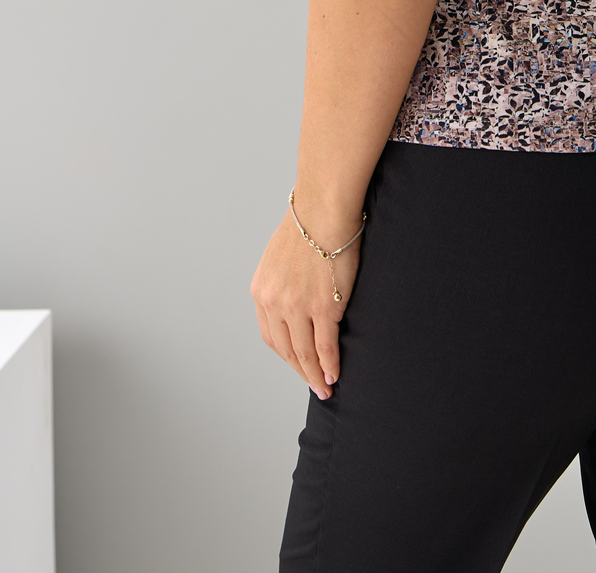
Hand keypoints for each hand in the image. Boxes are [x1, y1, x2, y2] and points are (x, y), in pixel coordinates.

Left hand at [250, 209, 362, 399]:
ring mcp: (297, 307)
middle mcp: (274, 303)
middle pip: (286, 349)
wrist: (324, 208)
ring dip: (315, 375)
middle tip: (314, 385)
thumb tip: (297, 296)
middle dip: (300, 370)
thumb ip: (283, 281)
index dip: (286, 354)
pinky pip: (325, 345)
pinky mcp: (323, 307)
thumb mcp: (280, 256)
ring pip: (304, 353)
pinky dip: (329, 363)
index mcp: (261, 291)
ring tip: (325, 386)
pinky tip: (334, 372)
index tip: (298, 364)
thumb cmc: (310, 224)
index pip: (271, 335)